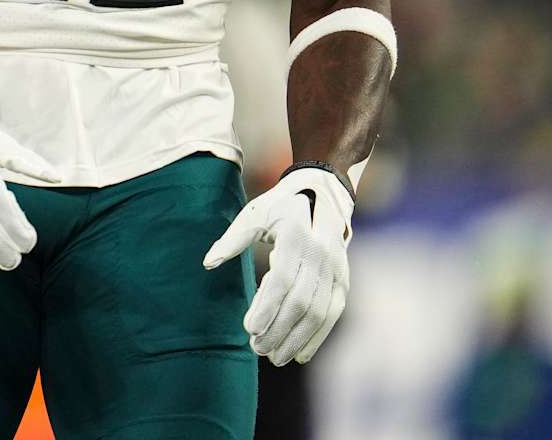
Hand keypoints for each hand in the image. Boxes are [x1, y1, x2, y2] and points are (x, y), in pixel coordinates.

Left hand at [202, 164, 352, 365]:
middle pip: (300, 301)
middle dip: (278, 329)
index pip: (282, 279)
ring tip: (274, 357)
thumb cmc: (280, 207)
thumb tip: (208, 262)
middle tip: (256, 348)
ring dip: (296, 339)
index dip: (266, 306)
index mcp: (296, 236)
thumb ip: (233, 238)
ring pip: (318, 312)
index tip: (249, 328)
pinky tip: (299, 354)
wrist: (322, 194)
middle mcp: (321, 254)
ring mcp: (336, 269)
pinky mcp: (343, 280)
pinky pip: (332, 314)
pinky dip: (317, 337)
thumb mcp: (255, 214)